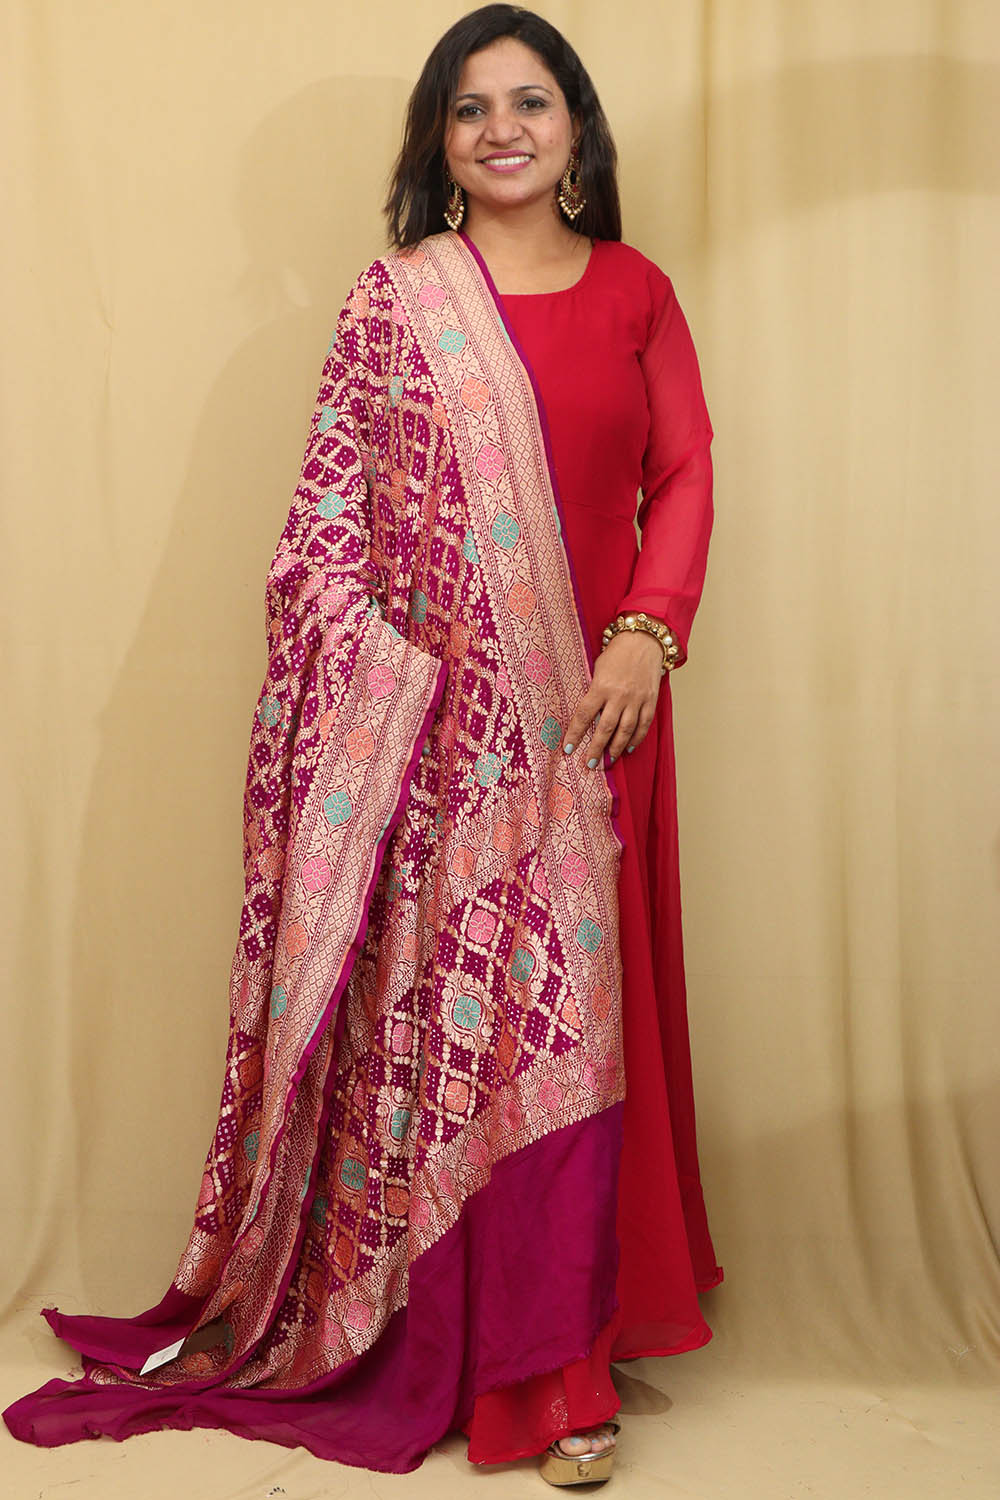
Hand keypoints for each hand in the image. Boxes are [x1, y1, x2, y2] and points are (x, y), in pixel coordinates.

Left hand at [561, 629, 662, 767]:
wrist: (644, 640)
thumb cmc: (617, 653)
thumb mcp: (598, 668)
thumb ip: (594, 691)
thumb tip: (587, 714)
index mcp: (601, 686)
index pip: (584, 716)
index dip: (575, 734)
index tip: (568, 748)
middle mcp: (619, 696)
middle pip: (605, 729)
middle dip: (596, 749)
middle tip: (589, 764)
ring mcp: (636, 699)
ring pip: (625, 731)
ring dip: (616, 748)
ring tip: (609, 761)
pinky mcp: (650, 701)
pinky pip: (643, 725)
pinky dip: (636, 739)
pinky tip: (629, 748)